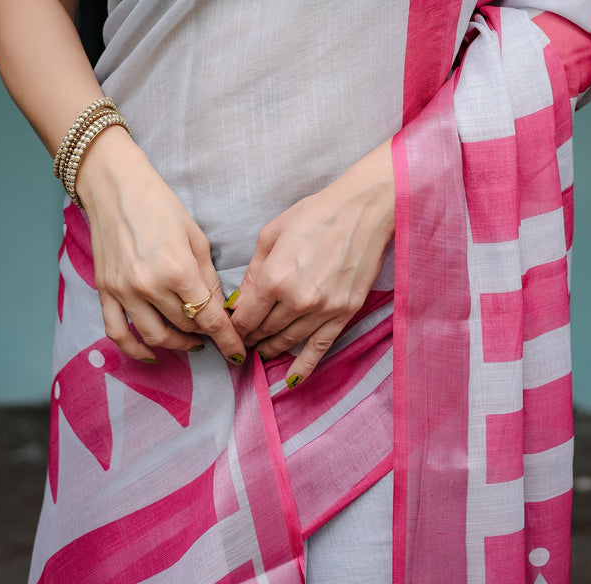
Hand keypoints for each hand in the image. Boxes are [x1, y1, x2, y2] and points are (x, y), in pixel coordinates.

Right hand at [76, 127, 246, 364]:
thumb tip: (220, 307)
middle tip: (216, 334)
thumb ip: (208, 277)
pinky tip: (152, 353)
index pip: (209, 318)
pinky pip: (118, 333)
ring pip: (155, 337)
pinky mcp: (105, 292)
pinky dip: (135, 350)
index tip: (238, 353)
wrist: (115, 188)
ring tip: (191, 341)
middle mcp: (150, 287)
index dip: (227, 339)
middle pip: (185, 327)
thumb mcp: (196, 237)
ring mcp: (124, 292)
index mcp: (178, 270)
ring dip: (178, 345)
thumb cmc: (160, 205)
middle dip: (205, 335)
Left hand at [230, 140, 394, 386]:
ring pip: (288, 341)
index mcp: (273, 278)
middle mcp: (296, 300)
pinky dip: (304, 366)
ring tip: (261, 351)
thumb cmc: (315, 214)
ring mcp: (322, 309)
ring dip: (271, 349)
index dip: (233, 327)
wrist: (362, 210)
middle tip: (243, 341)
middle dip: (250, 337)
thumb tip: (240, 301)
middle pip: (264, 331)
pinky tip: (292, 380)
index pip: (245, 317)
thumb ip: (253, 271)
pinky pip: (320, 347)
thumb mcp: (271, 234)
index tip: (229, 329)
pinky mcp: (344, 313)